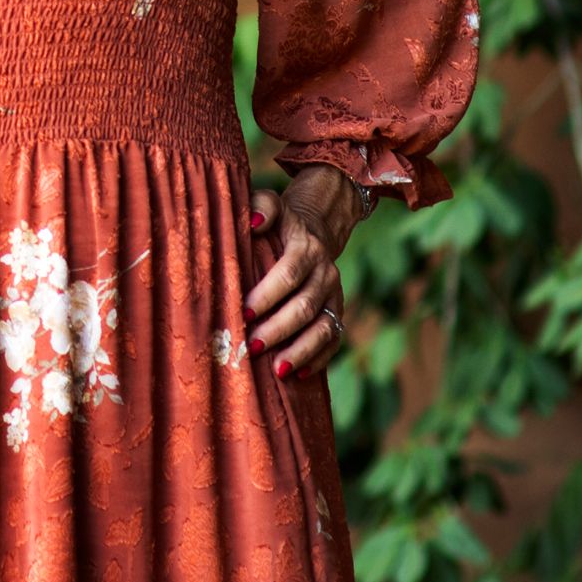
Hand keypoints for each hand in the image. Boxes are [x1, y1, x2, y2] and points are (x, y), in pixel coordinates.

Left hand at [243, 165, 368, 379]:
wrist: (314, 230)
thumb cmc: (279, 224)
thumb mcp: (270, 206)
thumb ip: (261, 207)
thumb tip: (252, 221)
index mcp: (306, 247)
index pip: (289, 273)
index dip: (268, 294)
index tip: (243, 313)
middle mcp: (325, 272)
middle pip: (305, 305)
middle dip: (278, 328)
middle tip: (252, 346)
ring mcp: (334, 295)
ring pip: (324, 327)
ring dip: (301, 350)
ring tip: (277, 370)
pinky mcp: (337, 312)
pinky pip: (334, 340)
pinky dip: (319, 359)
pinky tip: (300, 374)